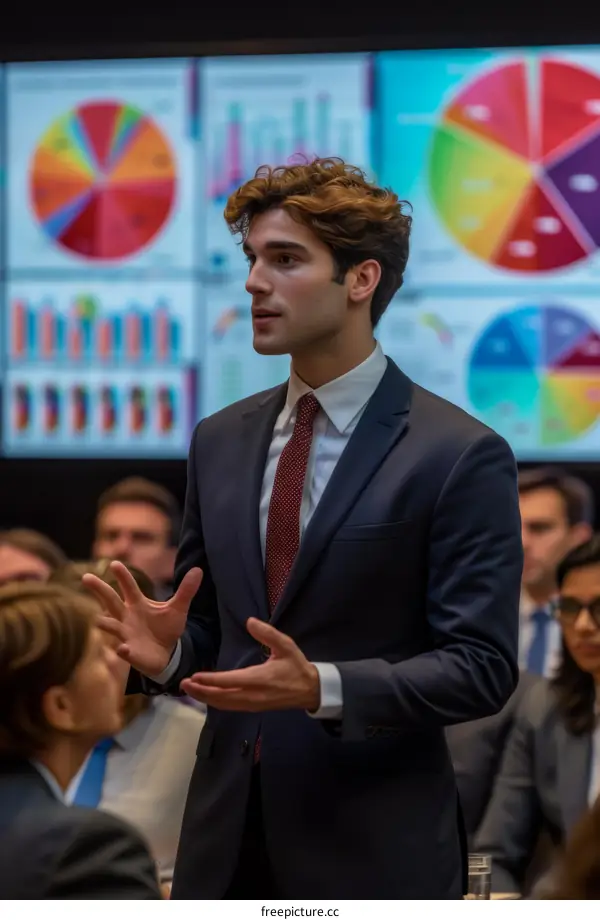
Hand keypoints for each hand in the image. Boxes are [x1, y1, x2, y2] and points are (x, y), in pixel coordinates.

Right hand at [82, 561, 202, 678]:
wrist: (167, 654)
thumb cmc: (166, 628)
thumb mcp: (178, 608)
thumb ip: (186, 591)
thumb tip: (199, 570)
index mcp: (137, 604)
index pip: (128, 587)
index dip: (122, 575)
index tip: (114, 563)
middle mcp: (127, 617)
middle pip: (110, 601)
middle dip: (99, 589)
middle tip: (86, 576)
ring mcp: (126, 635)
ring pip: (111, 626)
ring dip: (104, 623)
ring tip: (97, 620)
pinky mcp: (130, 653)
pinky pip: (124, 651)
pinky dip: (122, 650)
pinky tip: (122, 649)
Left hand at [180, 618, 319, 711]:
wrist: (310, 690)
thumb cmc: (296, 666)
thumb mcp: (286, 645)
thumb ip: (268, 633)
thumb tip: (249, 621)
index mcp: (260, 679)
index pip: (230, 681)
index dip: (212, 680)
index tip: (195, 676)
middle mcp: (254, 695)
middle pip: (222, 697)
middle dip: (202, 692)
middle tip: (184, 684)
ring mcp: (253, 704)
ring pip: (224, 704)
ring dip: (205, 698)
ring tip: (190, 689)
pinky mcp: (253, 707)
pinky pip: (230, 707)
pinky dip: (216, 702)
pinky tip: (206, 696)